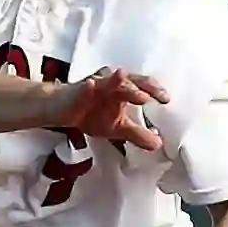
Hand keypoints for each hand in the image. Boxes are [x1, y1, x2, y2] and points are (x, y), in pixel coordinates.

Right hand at [46, 67, 169, 151]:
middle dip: (145, 87)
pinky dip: (88, 86)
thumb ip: (138, 135)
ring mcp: (95, 84)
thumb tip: (158, 145)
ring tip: (136, 93)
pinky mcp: (78, 90)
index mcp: (123, 90)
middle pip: (131, 81)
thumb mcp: (118, 128)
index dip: (155, 91)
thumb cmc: (91, 113)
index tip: (167, 100)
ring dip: (123, 84)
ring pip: (111, 82)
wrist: (60, 110)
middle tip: (159, 96)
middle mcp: (112, 83)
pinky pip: (84, 87)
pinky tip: (91, 85)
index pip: (143, 86)